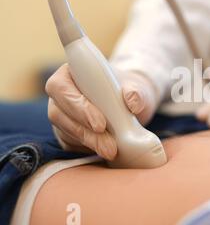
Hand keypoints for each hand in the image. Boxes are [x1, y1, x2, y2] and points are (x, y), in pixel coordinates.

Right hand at [45, 63, 159, 159]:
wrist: (131, 105)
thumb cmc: (129, 90)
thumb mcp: (137, 87)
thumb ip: (136, 92)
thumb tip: (132, 102)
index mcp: (70, 73)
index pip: (60, 87)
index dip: (77, 106)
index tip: (100, 124)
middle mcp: (60, 93)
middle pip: (59, 113)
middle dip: (85, 131)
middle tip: (109, 146)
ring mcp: (61, 114)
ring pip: (65, 130)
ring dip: (88, 143)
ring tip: (111, 150)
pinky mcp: (66, 133)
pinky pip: (70, 143)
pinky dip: (87, 148)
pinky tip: (104, 151)